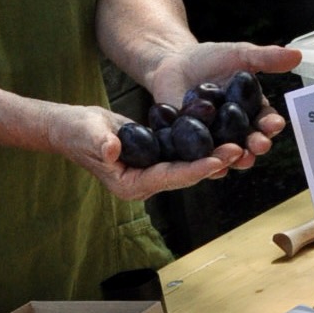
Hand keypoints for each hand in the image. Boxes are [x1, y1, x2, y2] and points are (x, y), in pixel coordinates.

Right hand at [44, 104, 228, 200]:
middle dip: (213, 163)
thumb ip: (100, 143)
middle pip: (186, 174)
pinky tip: (223, 132)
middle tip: (239, 149)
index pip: (169, 177)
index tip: (218, 161)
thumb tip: (113, 149)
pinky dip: (202, 144)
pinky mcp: (157, 157)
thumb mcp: (87, 134)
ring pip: (189, 165)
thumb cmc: (75, 131)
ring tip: (241, 142)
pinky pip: (183, 153)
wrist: (72, 127)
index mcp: (131, 185)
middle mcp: (145, 183)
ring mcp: (152, 171)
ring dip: (213, 154)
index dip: (194, 169)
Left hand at [147, 43, 301, 171]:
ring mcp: (215, 139)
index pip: (266, 121)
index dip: (272, 124)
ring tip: (241, 157)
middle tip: (260, 144)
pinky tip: (212, 165)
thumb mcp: (240, 55)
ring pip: (229, 154)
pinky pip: (201, 158)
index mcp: (252, 111)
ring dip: (237, 158)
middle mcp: (237, 130)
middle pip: (251, 142)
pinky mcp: (192, 146)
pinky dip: (207, 163)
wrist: (173, 63)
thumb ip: (266, 58)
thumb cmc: (210, 59)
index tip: (275, 124)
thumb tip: (296, 55)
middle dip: (258, 144)